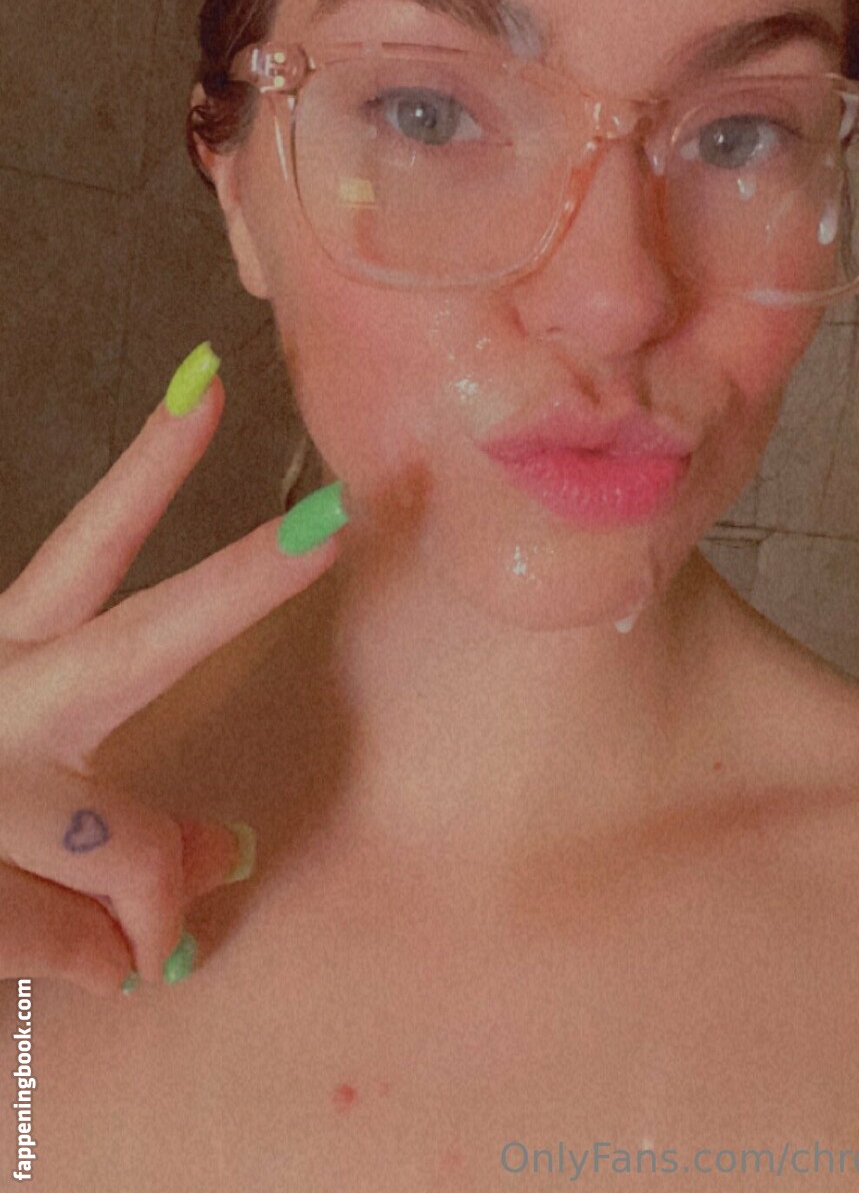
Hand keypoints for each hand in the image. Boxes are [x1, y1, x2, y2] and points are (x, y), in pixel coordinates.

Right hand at [0, 356, 345, 997]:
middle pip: (136, 641)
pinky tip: (114, 966)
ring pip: (132, 844)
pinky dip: (103, 961)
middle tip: (330, 524)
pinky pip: (77, 945)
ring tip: (172, 925)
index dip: (151, 466)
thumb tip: (232, 853)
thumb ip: (109, 807)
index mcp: (0, 652)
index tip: (211, 387)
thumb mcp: (9, 754)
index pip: (87, 544)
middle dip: (239, 583)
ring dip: (160, 898)